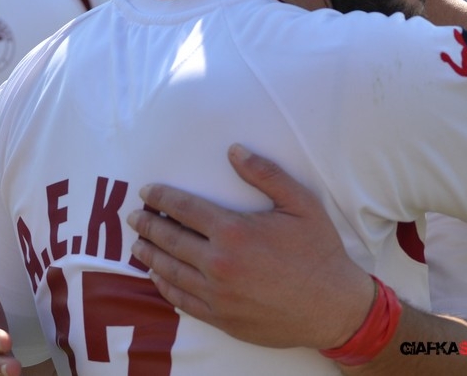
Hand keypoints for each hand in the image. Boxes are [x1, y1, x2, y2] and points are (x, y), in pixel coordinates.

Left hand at [127, 143, 373, 349]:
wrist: (333, 308)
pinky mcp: (220, 317)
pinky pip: (181, 299)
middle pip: (169, 239)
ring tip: (137, 244)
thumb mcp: (301, 205)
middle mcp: (219, 263)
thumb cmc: (319, 252)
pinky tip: (157, 276)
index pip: (183, 208)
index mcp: (233, 231)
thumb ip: (266, 174)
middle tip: (133, 216)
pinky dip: (164, 285)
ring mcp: (217, 294)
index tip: (146, 192)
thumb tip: (234, 150)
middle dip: (147, 224)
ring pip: (169, 270)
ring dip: (149, 254)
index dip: (160, 198)